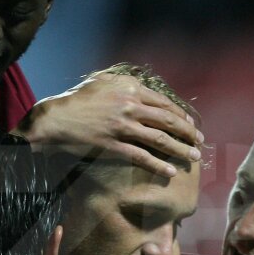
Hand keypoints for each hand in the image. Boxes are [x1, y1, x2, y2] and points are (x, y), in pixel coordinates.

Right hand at [18, 72, 203, 177]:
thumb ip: (123, 83)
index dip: (180, 114)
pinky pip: (142, 157)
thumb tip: (141, 86)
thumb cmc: (75, 100)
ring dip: (180, 149)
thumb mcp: (101, 82)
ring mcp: (123, 126)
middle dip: (187, 132)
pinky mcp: (114, 145)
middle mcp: (130, 105)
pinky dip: (158, 165)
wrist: (54, 120)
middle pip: (167, 119)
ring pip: (160, 139)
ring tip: (193, 158)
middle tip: (199, 141)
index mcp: (129, 88)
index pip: (163, 102)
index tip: (190, 124)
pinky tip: (169, 172)